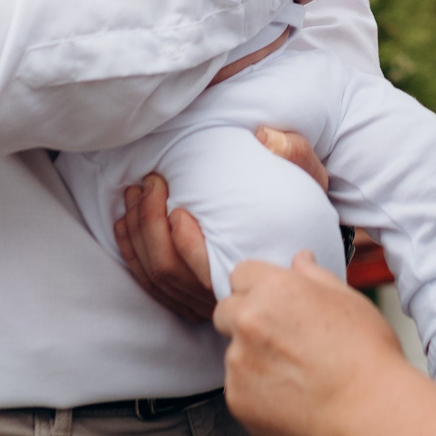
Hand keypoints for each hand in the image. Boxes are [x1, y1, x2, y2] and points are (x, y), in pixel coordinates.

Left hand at [115, 133, 330, 321]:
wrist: (303, 229)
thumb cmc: (304, 199)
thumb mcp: (311, 172)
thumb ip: (293, 152)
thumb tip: (263, 137)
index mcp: (258, 266)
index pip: (208, 273)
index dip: (186, 244)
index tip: (177, 206)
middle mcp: (227, 292)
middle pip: (172, 273)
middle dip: (150, 227)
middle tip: (149, 184)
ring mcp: (204, 298)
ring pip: (157, 278)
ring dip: (137, 234)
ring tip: (135, 193)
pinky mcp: (188, 295)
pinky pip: (150, 284)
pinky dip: (131, 253)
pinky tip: (125, 223)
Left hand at [217, 253, 409, 435]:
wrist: (369, 412)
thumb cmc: (366, 355)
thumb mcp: (348, 300)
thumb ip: (314, 276)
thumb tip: (300, 260)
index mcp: (275, 289)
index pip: (240, 274)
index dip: (257, 288)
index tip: (272, 303)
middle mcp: (249, 321)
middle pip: (226, 311)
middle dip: (244, 320)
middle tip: (280, 339)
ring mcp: (239, 362)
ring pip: (233, 352)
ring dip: (251, 358)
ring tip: (293, 374)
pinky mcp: (237, 399)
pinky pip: (238, 387)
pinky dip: (256, 391)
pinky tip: (289, 396)